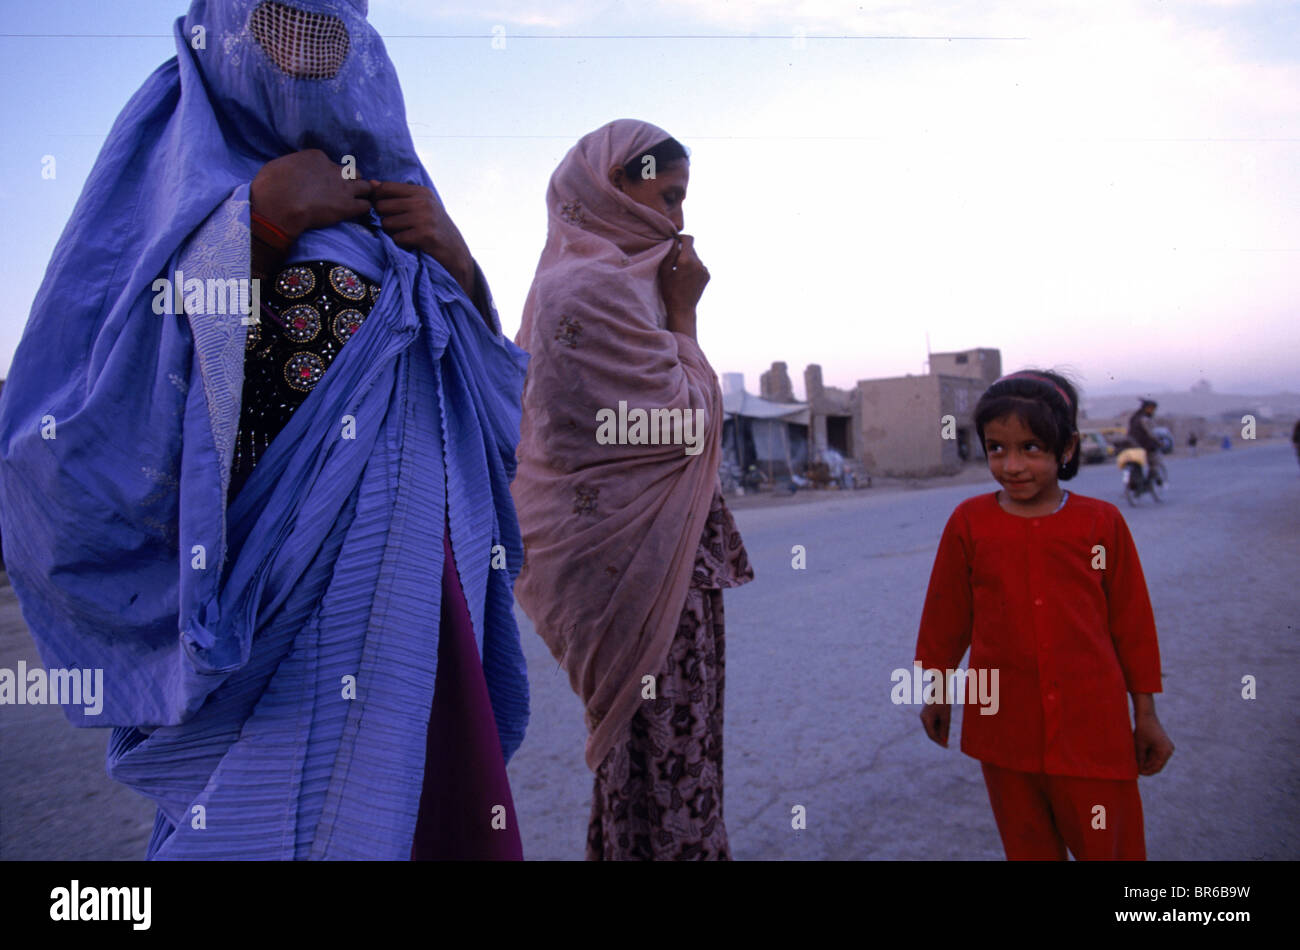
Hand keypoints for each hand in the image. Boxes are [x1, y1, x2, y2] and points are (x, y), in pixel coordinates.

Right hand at [250, 149, 373, 241]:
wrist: (278, 206)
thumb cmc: (270, 186)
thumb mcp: (279, 166)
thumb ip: (293, 166)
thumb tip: (291, 172)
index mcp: (317, 157)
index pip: (331, 163)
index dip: (329, 175)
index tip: (323, 184)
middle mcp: (333, 169)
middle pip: (352, 173)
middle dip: (350, 182)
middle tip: (342, 193)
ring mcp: (343, 188)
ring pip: (365, 186)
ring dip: (361, 194)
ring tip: (355, 202)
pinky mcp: (348, 206)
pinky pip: (366, 205)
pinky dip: (363, 209)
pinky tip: (356, 214)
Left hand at [369, 180, 475, 296]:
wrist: (456, 252)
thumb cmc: (435, 229)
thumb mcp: (421, 207)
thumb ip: (398, 195)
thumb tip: (371, 183)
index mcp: (421, 192)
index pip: (385, 188)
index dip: (376, 199)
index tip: (381, 210)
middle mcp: (423, 202)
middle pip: (382, 206)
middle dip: (383, 218)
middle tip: (396, 227)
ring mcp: (424, 218)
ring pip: (387, 223)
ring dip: (391, 233)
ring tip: (405, 235)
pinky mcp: (424, 235)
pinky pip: (396, 238)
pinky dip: (400, 244)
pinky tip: (411, 244)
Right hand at [659, 234, 708, 337]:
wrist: (682, 308)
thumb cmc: (669, 291)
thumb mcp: (664, 271)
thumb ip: (669, 253)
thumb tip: (674, 241)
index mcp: (687, 260)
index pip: (689, 239)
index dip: (681, 238)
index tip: (675, 242)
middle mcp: (698, 263)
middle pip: (691, 249)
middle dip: (683, 251)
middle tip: (674, 262)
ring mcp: (705, 270)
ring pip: (696, 257)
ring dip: (688, 260)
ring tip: (680, 272)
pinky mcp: (707, 275)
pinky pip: (700, 265)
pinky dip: (694, 267)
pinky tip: (687, 277)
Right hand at [920, 702, 950, 747]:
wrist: (940, 689)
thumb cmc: (944, 702)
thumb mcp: (946, 717)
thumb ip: (944, 730)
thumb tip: (944, 740)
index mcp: (926, 720)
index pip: (931, 735)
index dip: (939, 742)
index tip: (947, 746)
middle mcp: (923, 719)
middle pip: (930, 732)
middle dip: (939, 738)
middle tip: (948, 744)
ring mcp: (924, 716)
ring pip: (931, 728)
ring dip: (939, 733)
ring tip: (948, 735)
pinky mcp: (927, 713)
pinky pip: (932, 723)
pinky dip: (938, 727)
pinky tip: (945, 728)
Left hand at [1134, 712, 1173, 774]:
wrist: (1146, 715)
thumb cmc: (1142, 729)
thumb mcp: (1139, 746)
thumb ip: (1140, 759)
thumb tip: (1138, 770)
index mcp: (1165, 752)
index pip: (1157, 767)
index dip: (1146, 772)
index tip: (1137, 773)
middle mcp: (1169, 750)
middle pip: (1157, 764)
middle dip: (1146, 766)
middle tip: (1134, 769)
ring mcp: (1166, 747)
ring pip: (1155, 759)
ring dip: (1146, 761)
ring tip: (1135, 762)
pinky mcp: (1162, 744)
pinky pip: (1155, 754)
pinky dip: (1147, 756)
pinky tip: (1138, 756)